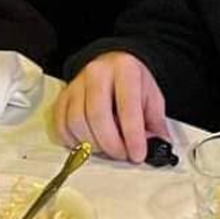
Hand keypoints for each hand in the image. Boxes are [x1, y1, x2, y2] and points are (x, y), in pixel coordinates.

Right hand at [53, 52, 169, 162]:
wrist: (113, 64)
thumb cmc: (132, 82)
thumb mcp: (152, 96)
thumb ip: (155, 123)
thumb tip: (158, 147)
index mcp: (125, 69)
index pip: (127, 106)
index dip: (133, 136)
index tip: (137, 154)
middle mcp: (97, 72)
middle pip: (97, 116)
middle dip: (111, 144)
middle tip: (123, 155)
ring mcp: (77, 83)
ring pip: (77, 122)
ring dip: (93, 145)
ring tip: (107, 148)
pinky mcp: (63, 96)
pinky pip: (62, 125)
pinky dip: (74, 142)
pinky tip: (89, 143)